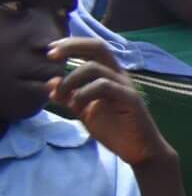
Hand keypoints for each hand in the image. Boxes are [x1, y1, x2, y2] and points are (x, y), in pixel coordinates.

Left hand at [47, 39, 170, 167]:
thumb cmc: (114, 129)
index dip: (70, 45)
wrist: (138, 150)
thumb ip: (68, 96)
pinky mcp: (130, 99)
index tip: (49, 52)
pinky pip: (105, 86)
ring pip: (95, 68)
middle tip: (50, 56)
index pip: (92, 49)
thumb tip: (49, 83)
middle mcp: (118, 75)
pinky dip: (84, 93)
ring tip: (61, 97)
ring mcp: (125, 86)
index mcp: (109, 75)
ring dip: (70, 80)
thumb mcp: (84, 110)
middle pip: (98, 47)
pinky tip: (76, 106)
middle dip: (71, 47)